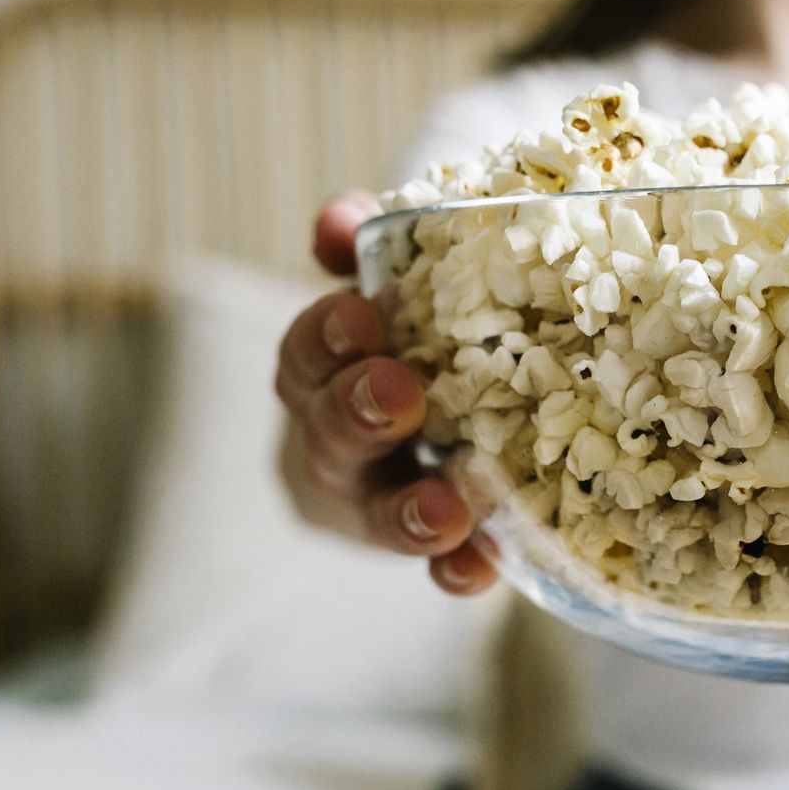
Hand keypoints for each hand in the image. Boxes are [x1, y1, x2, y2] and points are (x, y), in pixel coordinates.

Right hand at [274, 189, 501, 596]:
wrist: (437, 404)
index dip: (328, 336)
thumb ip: (369, 248)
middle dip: (360, 413)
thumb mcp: (394, 278)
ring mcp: (382, 499)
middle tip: (398, 392)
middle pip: (330, 434)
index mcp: (324, 367)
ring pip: (380, 511)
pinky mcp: (436, 545)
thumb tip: (340, 220)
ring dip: (409, 511)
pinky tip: (481, 567)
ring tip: (444, 508)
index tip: (361, 312)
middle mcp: (339, 439)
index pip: (308, 352)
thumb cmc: (413, 327)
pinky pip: (441, 566)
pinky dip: (457, 569)